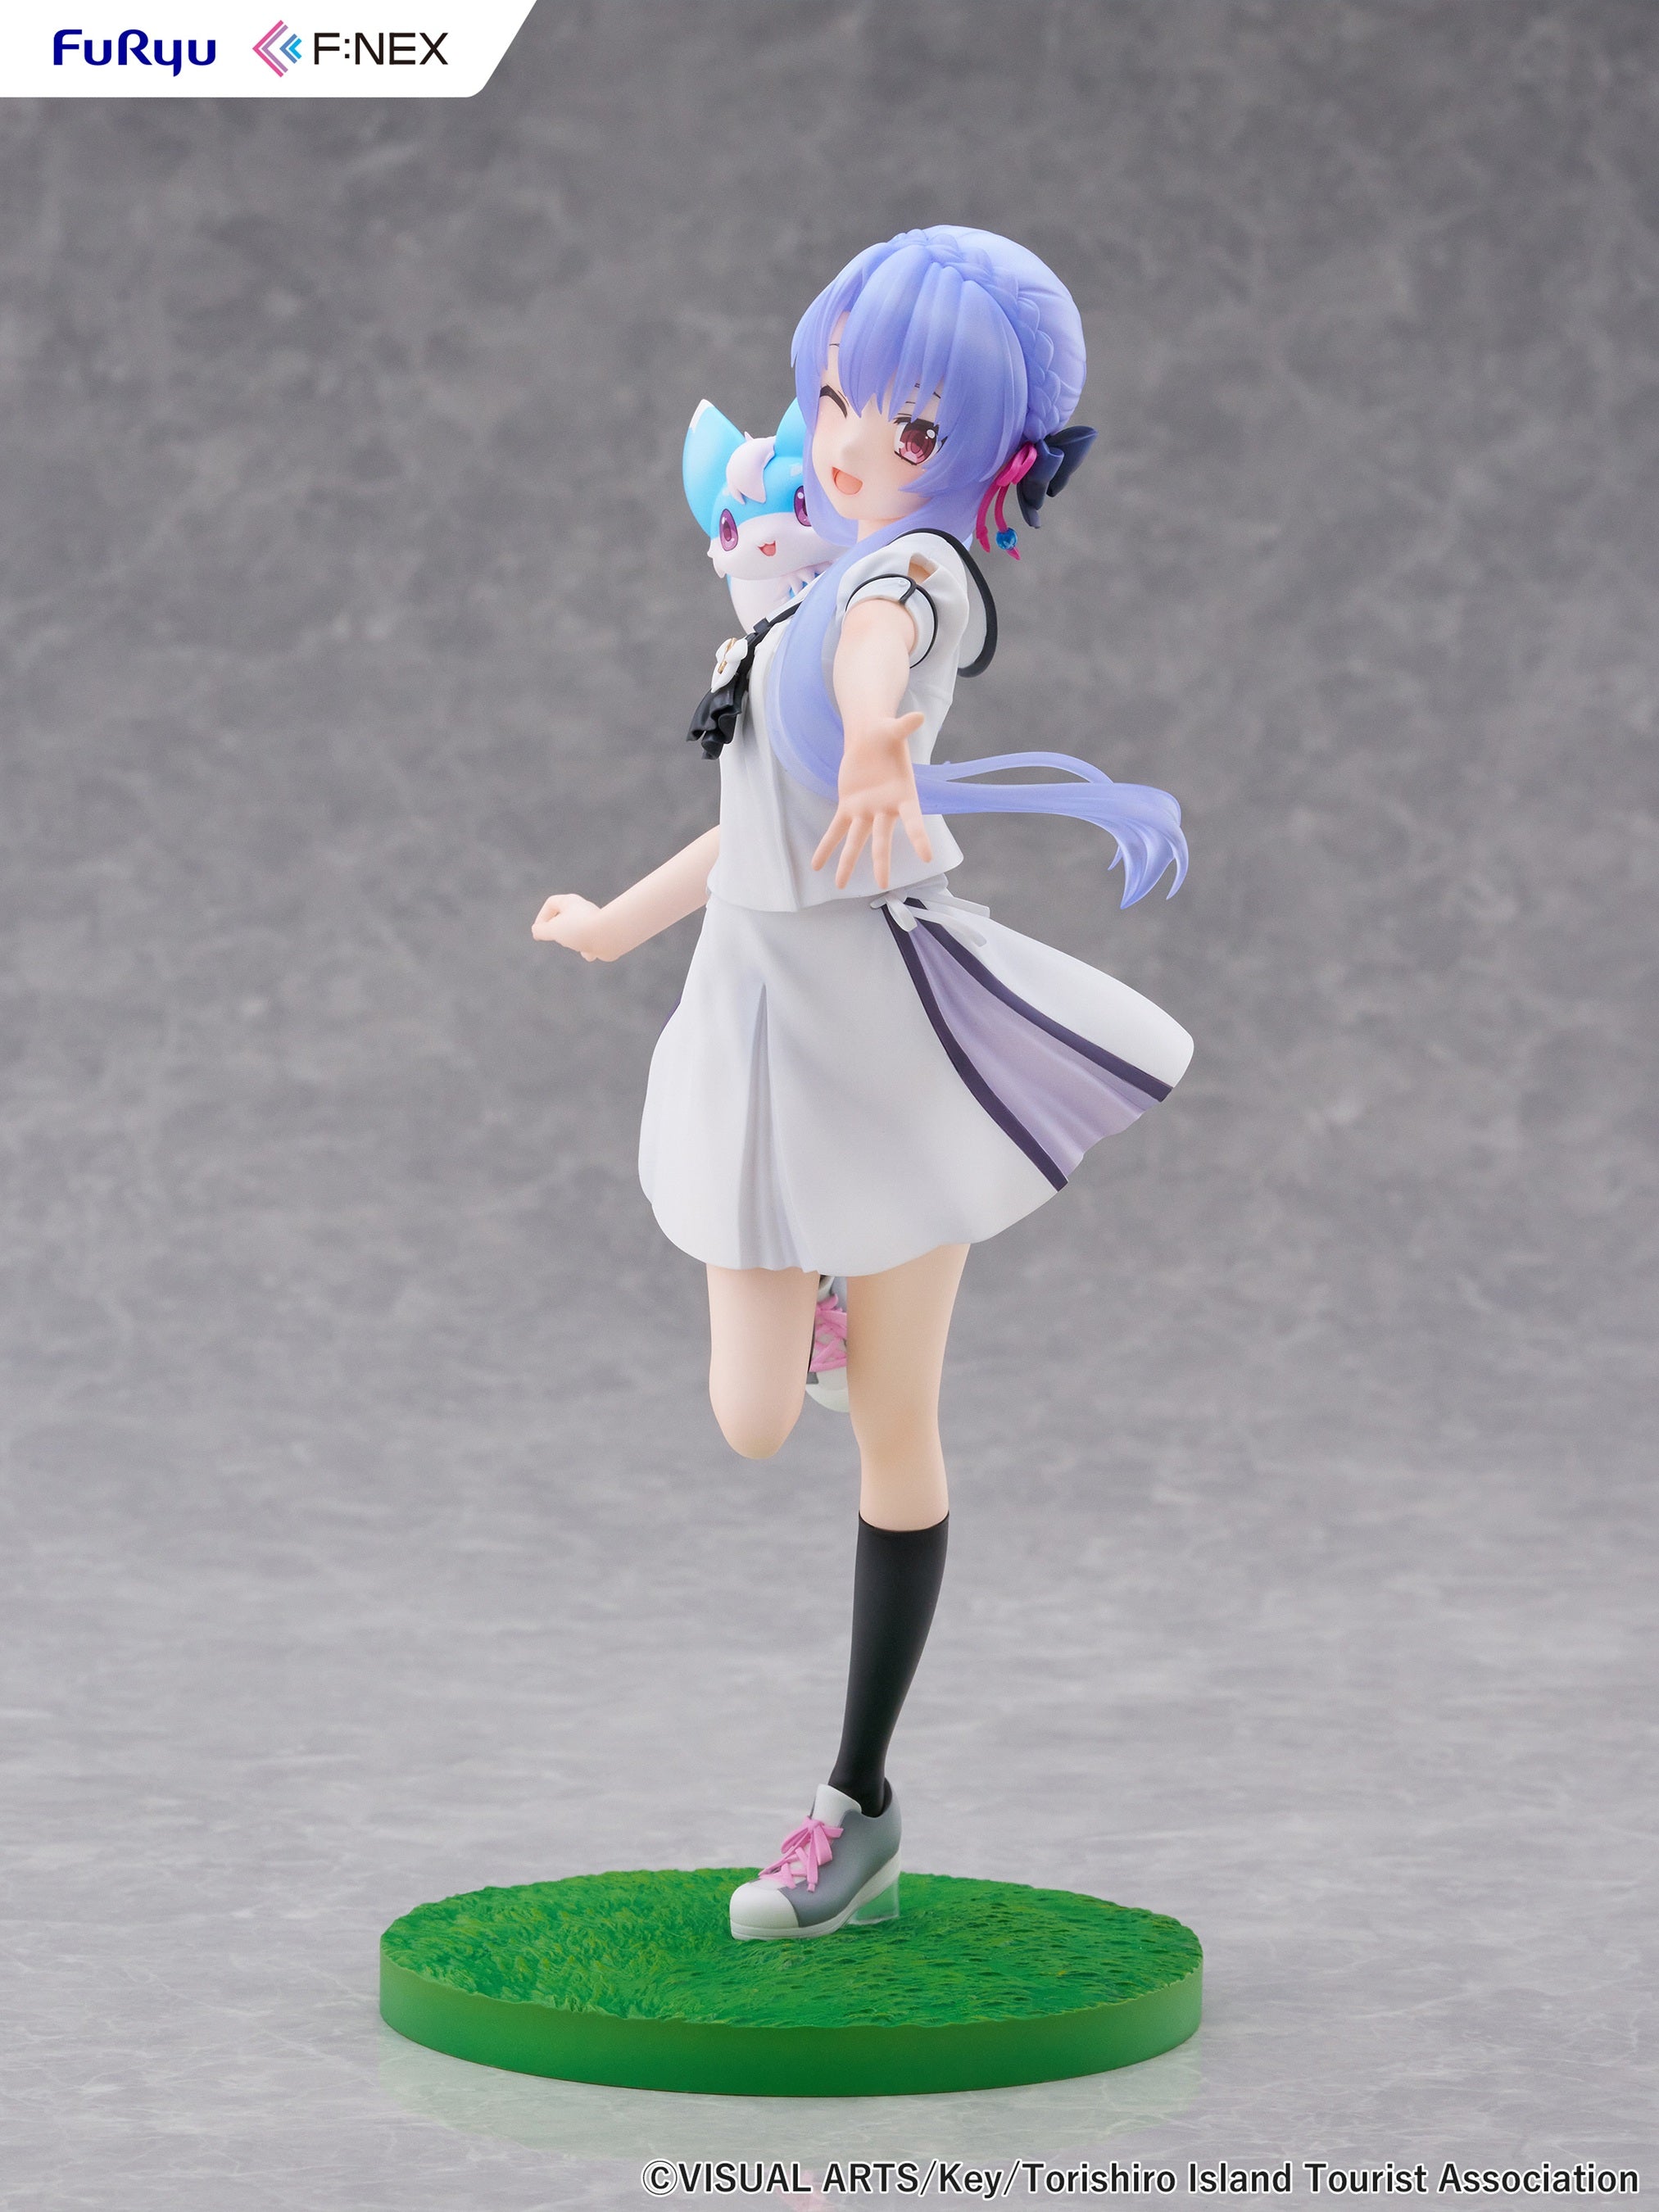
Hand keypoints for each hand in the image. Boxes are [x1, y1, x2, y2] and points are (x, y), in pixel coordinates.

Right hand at [532, 893, 608, 960]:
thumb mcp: (554, 930)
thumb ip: (542, 930)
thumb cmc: (580, 930)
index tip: (540, 932)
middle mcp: (583, 910)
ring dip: (573, 942)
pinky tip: (590, 954)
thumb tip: (537, 931)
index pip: (551, 903)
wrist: (610, 936)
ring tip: (577, 944)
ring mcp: (593, 923)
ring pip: (577, 932)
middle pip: (563, 918)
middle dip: (559, 932)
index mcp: (571, 902)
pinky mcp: (602, 936)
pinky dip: (588, 951)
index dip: (542, 917)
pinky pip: (591, 944)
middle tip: (561, 938)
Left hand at [810, 711, 930, 889]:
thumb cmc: (885, 735)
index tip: (927, 857)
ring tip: (839, 885)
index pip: (913, 820)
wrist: (870, 738)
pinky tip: (816, 865)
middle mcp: (885, 809)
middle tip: (882, 883)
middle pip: (882, 838)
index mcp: (902, 795)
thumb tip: (918, 716)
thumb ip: (903, 726)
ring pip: (856, 841)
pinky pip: (836, 830)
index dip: (919, 837)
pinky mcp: (848, 808)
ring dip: (848, 862)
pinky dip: (826, 846)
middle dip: (880, 860)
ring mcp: (865, 811)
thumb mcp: (892, 729)